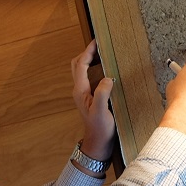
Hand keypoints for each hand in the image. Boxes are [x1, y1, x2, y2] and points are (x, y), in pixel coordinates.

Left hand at [71, 40, 115, 159]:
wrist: (97, 143)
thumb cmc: (100, 129)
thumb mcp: (102, 111)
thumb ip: (103, 94)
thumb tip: (108, 78)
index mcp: (80, 91)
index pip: (81, 66)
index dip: (88, 52)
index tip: (97, 42)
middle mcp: (80, 90)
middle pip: (77, 65)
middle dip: (86, 53)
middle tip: (98, 45)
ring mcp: (84, 94)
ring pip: (82, 71)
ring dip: (89, 60)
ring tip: (102, 53)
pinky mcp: (90, 97)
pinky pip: (89, 78)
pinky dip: (94, 69)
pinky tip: (106, 69)